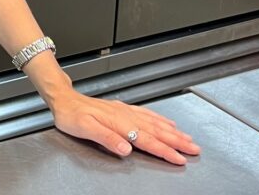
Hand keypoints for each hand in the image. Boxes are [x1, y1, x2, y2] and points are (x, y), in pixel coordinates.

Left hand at [50, 90, 200, 164]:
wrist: (64, 99)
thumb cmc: (71, 115)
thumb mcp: (84, 129)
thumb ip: (106, 138)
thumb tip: (126, 148)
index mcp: (119, 123)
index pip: (146, 140)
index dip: (165, 150)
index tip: (180, 159)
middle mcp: (125, 116)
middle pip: (156, 131)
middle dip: (177, 141)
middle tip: (195, 150)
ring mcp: (125, 111)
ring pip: (154, 122)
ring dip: (173, 131)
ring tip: (188, 139)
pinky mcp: (122, 108)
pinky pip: (146, 114)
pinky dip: (160, 119)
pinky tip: (167, 122)